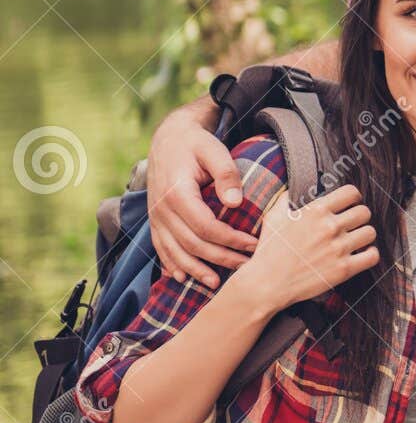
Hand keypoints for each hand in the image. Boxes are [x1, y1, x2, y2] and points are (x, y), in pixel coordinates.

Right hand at [147, 100, 256, 288]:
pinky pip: (160, 248)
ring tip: (216, 283)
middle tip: (245, 265)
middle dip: (220, 258)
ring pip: (174, 252)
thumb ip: (226, 173)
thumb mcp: (214, 150)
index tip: (253, 244)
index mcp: (177, 193)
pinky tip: (183, 277)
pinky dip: (171, 264)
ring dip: (195, 269)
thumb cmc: (195, 144)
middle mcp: (161, 209)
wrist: (168, 139)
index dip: (230, 239)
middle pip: (192, 244)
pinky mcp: (155, 221)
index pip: (205, 226)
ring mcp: (155, 217)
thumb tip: (235, 202)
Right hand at [233, 185, 377, 314]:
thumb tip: (292, 189)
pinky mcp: (344, 269)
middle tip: (352, 224)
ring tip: (356, 240)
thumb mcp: (274, 218)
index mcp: (316, 211)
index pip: (351, 193)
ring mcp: (338, 248)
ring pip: (370, 233)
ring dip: (364, 236)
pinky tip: (362, 254)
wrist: (267, 283)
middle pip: (364, 212)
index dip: (353, 198)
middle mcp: (330, 227)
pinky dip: (370, 254)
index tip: (350, 204)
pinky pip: (372, 256)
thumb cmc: (269, 250)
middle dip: (359, 217)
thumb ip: (286, 200)